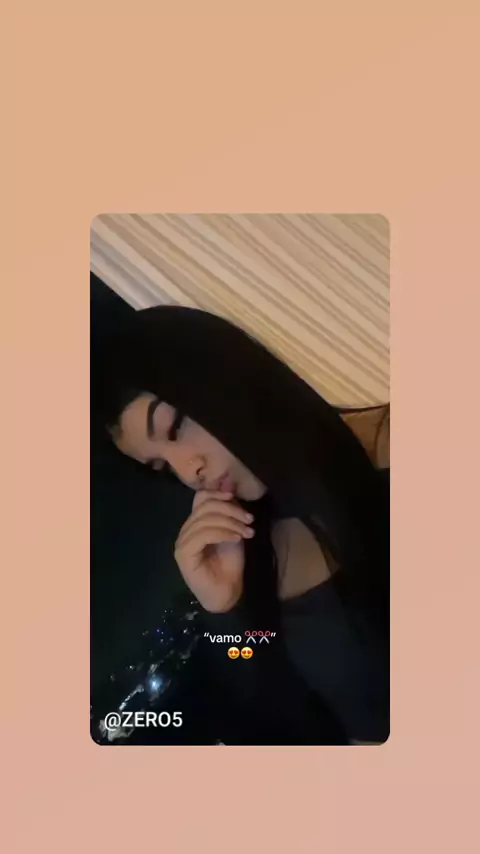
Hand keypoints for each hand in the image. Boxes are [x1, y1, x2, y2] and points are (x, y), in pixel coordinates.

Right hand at [174, 490, 254, 612]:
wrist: (228, 594)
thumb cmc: (230, 565)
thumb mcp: (234, 531)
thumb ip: (230, 511)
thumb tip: (229, 482)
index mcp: (195, 523)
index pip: (201, 497)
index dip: (219, 493)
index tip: (237, 499)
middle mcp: (186, 530)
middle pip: (205, 505)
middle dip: (231, 509)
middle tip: (249, 520)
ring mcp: (182, 541)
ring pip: (205, 519)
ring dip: (230, 522)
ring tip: (247, 531)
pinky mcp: (184, 553)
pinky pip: (203, 534)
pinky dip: (222, 532)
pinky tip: (236, 538)